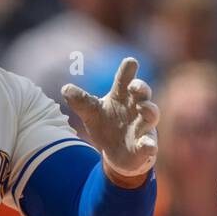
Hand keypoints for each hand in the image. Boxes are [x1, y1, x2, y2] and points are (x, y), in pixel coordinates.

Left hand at [62, 57, 159, 182]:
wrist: (115, 153)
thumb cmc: (106, 126)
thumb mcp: (91, 113)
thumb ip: (81, 101)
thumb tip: (65, 88)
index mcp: (121, 96)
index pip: (125, 79)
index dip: (128, 70)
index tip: (130, 62)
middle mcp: (136, 107)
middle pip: (143, 93)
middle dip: (141, 87)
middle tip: (134, 85)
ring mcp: (143, 125)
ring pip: (151, 114)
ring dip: (149, 110)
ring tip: (143, 107)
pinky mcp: (145, 144)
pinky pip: (150, 143)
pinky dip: (149, 144)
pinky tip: (148, 146)